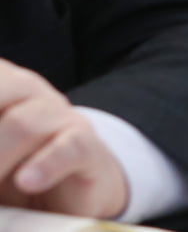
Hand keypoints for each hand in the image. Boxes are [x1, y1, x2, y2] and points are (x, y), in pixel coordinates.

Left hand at [0, 61, 127, 217]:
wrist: (73, 189)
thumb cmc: (13, 175)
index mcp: (4, 91)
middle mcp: (30, 97)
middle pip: (3, 89)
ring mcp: (61, 120)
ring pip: (26, 123)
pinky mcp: (87, 148)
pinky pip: (71, 147)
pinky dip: (47, 164)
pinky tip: (28, 181)